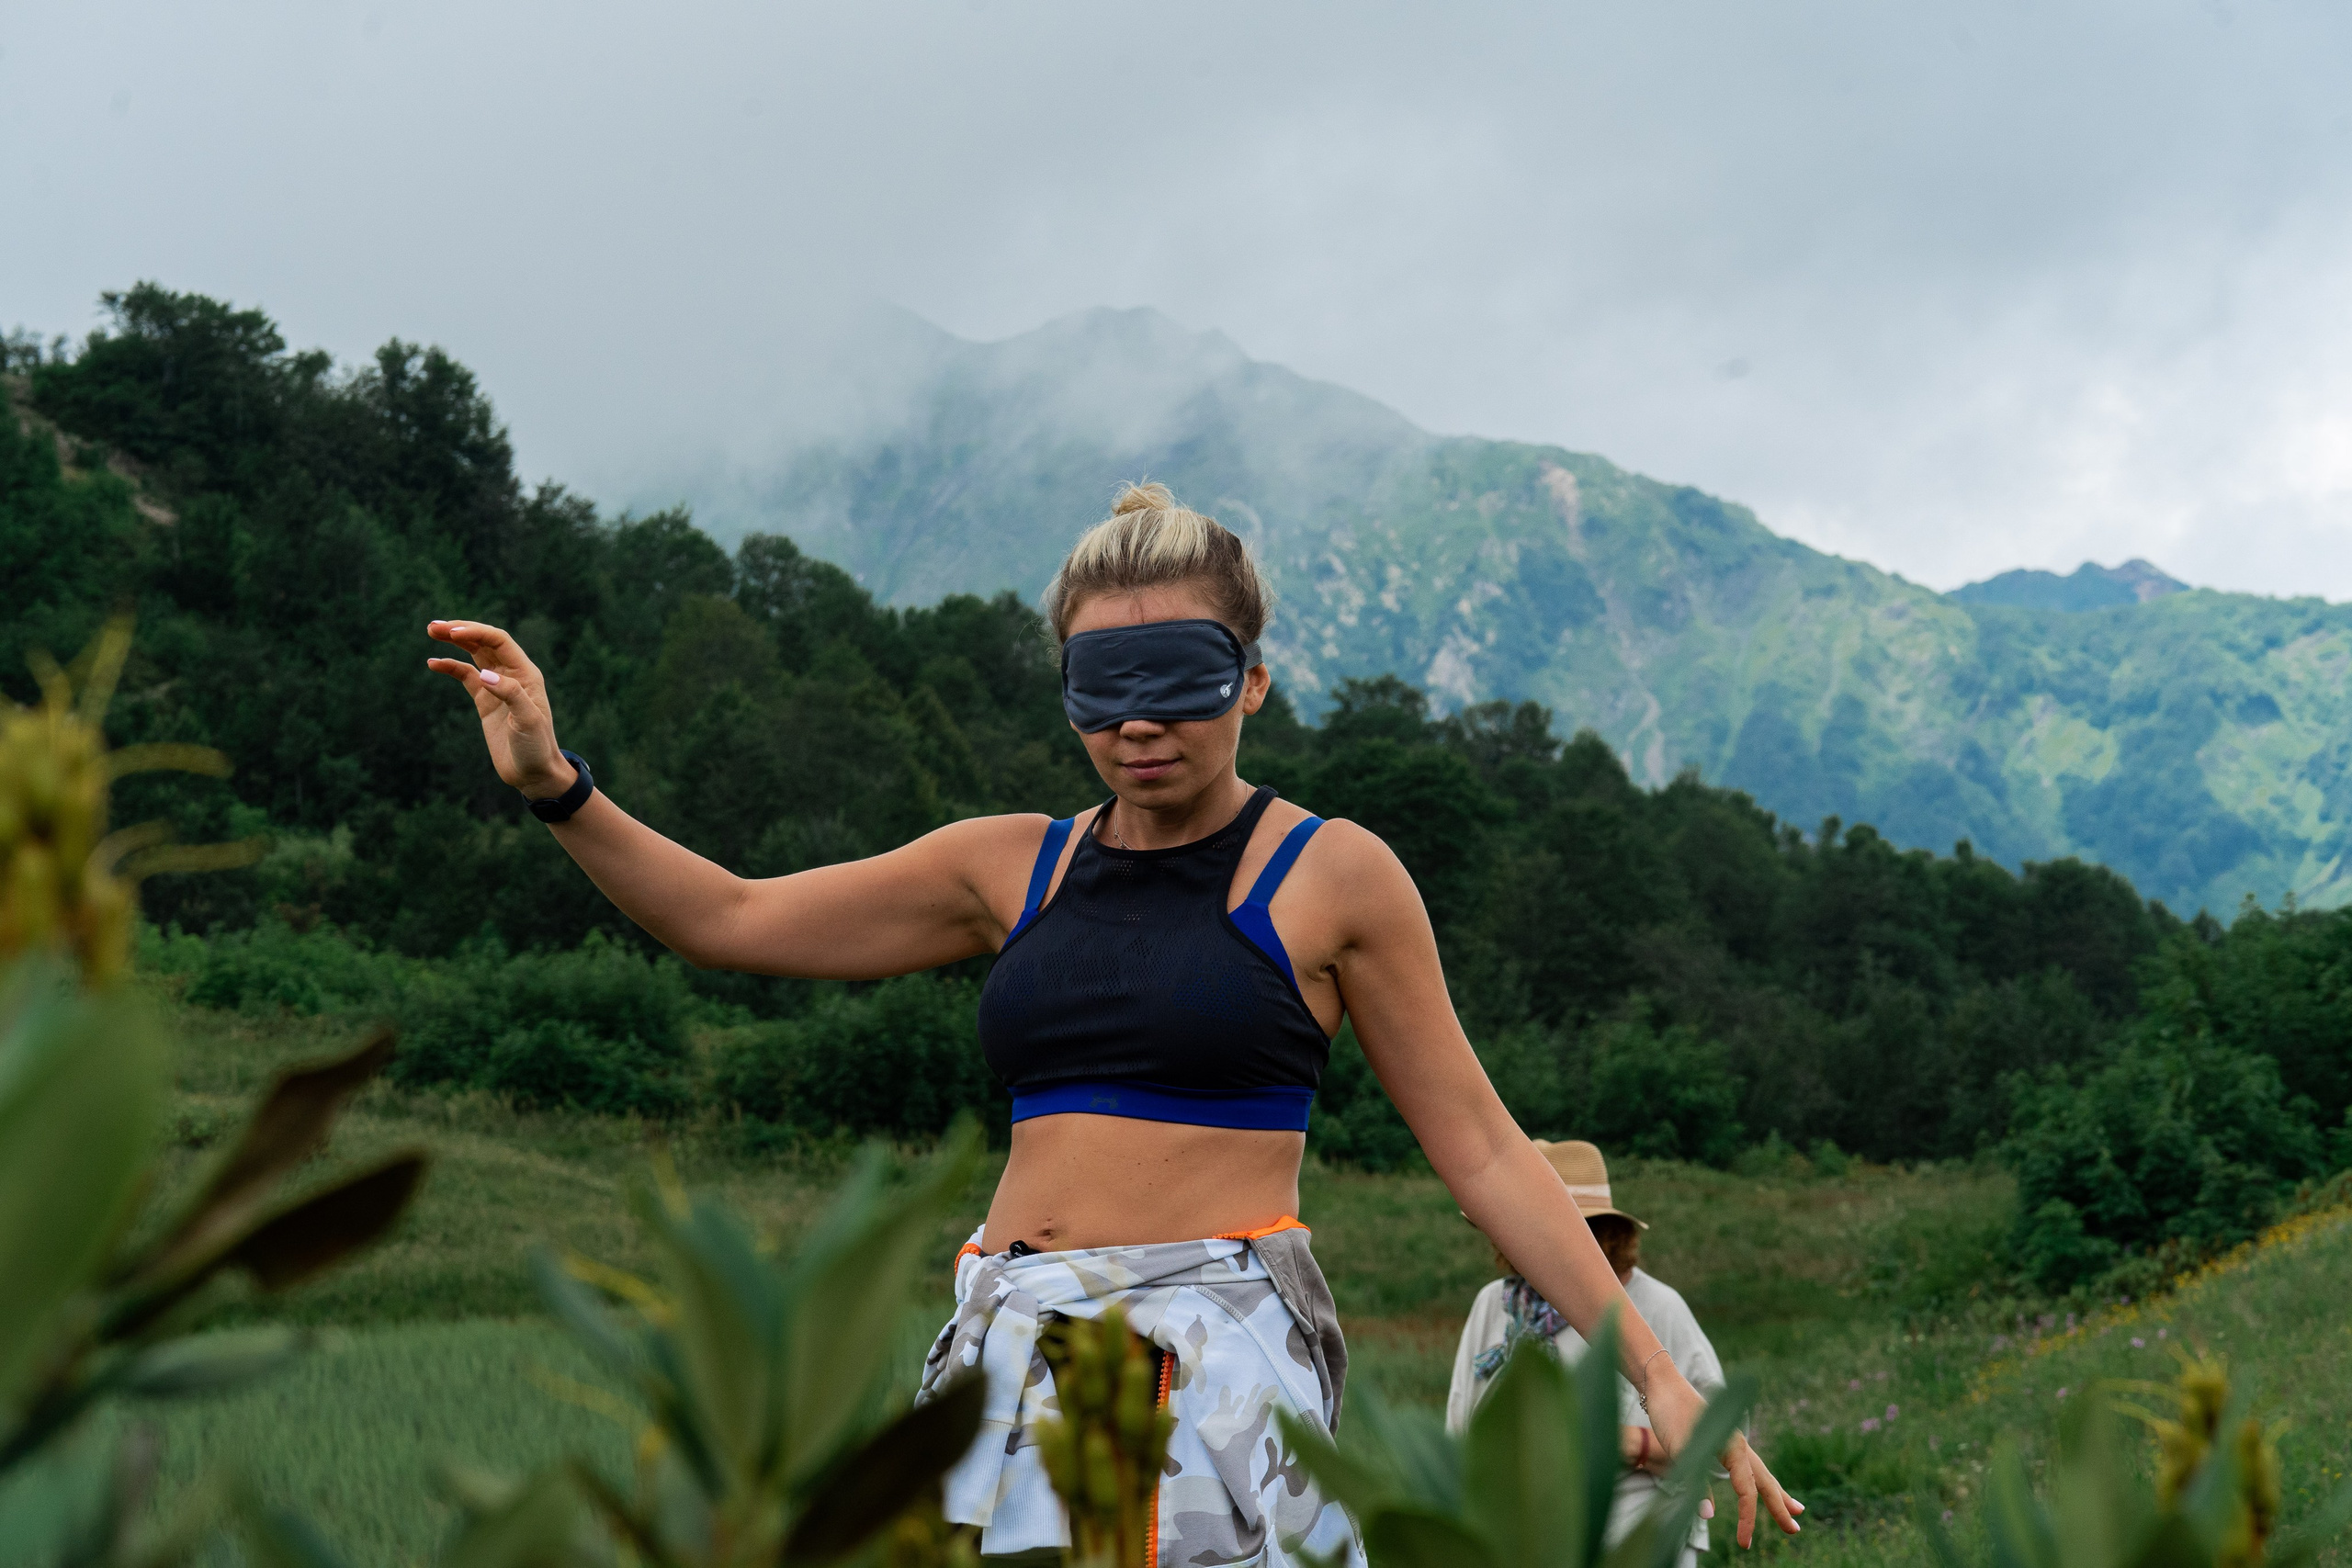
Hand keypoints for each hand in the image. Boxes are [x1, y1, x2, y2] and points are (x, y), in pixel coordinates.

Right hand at [425, 620, 574, 798]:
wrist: (533, 772)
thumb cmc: (536, 747)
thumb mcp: (528, 721)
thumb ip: (510, 695)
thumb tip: (486, 675)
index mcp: (526, 674)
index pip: (499, 641)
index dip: (476, 632)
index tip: (452, 633)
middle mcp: (512, 675)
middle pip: (484, 642)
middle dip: (461, 631)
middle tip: (433, 627)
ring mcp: (497, 686)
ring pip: (474, 654)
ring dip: (454, 642)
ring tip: (431, 632)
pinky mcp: (485, 701)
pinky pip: (465, 676)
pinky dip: (450, 667)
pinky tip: (434, 663)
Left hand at [1642, 1370, 1803, 1547]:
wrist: (1663, 1383)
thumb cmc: (1670, 1414)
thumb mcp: (1680, 1449)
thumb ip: (1695, 1481)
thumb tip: (1707, 1515)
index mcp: (1733, 1447)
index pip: (1747, 1491)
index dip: (1747, 1518)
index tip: (1744, 1542)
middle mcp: (1739, 1445)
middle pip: (1765, 1482)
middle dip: (1780, 1507)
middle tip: (1794, 1531)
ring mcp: (1733, 1442)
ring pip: (1761, 1473)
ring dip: (1777, 1493)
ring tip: (1797, 1509)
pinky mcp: (1723, 1440)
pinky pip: (1748, 1466)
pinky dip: (1759, 1479)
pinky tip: (1761, 1484)